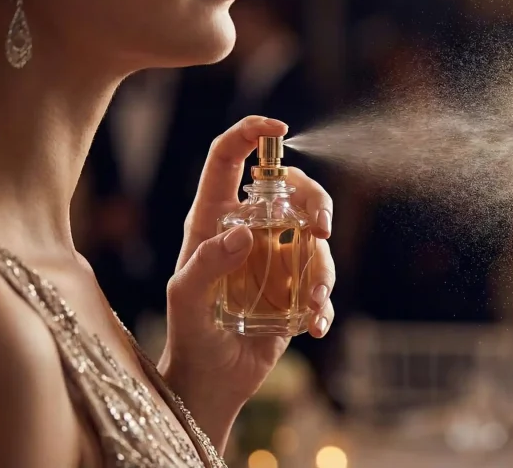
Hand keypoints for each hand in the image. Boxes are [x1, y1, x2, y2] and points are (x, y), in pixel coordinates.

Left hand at [158, 116, 334, 423]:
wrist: (212, 382)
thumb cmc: (189, 336)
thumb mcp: (186, 299)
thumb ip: (207, 263)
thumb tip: (244, 232)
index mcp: (214, 221)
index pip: (228, 160)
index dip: (250, 134)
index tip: (280, 129)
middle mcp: (250, 232)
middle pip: (292, 190)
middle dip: (315, 202)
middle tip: (320, 231)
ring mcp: (276, 258)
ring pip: (316, 238)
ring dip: (322, 268)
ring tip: (311, 302)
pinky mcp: (295, 288)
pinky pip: (323, 282)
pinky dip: (325, 303)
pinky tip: (314, 326)